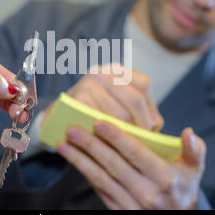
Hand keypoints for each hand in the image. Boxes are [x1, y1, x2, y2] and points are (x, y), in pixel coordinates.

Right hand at [44, 64, 163, 130]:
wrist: (58, 122)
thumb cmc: (95, 116)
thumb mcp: (119, 109)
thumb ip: (142, 113)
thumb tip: (156, 123)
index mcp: (116, 71)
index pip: (143, 84)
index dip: (149, 108)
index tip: (150, 127)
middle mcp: (103, 72)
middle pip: (134, 99)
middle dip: (140, 124)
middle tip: (140, 141)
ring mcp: (89, 83)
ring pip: (119, 113)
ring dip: (125, 133)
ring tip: (126, 144)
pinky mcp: (78, 98)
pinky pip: (102, 120)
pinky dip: (107, 135)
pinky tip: (108, 142)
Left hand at [57, 121, 205, 209]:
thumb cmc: (183, 188)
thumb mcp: (195, 170)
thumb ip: (195, 150)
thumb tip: (189, 132)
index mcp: (164, 178)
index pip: (136, 153)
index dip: (116, 137)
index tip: (98, 122)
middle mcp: (147, 193)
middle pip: (113, 164)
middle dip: (91, 145)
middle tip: (72, 129)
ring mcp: (131, 204)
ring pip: (101, 178)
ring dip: (80, 160)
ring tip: (64, 144)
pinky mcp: (119, 211)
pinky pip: (99, 190)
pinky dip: (85, 174)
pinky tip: (74, 160)